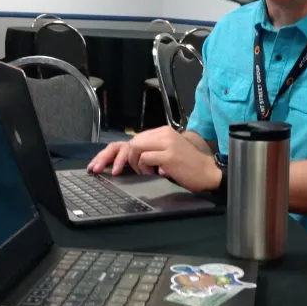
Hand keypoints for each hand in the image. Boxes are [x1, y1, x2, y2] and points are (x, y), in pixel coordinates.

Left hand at [87, 127, 221, 192]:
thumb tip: (127, 159)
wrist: (208, 173)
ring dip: (134, 164)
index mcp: (161, 132)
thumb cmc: (188, 168)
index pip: (131, 139)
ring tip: (145, 171)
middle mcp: (162, 134)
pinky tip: (154, 172)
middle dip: (112, 159)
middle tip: (105, 171)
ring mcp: (166, 143)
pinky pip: (145, 158)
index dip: (111, 153)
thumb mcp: (166, 155)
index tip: (98, 166)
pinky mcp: (168, 154)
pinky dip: (144, 168)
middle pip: (128, 143)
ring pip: (134, 148)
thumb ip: (150, 152)